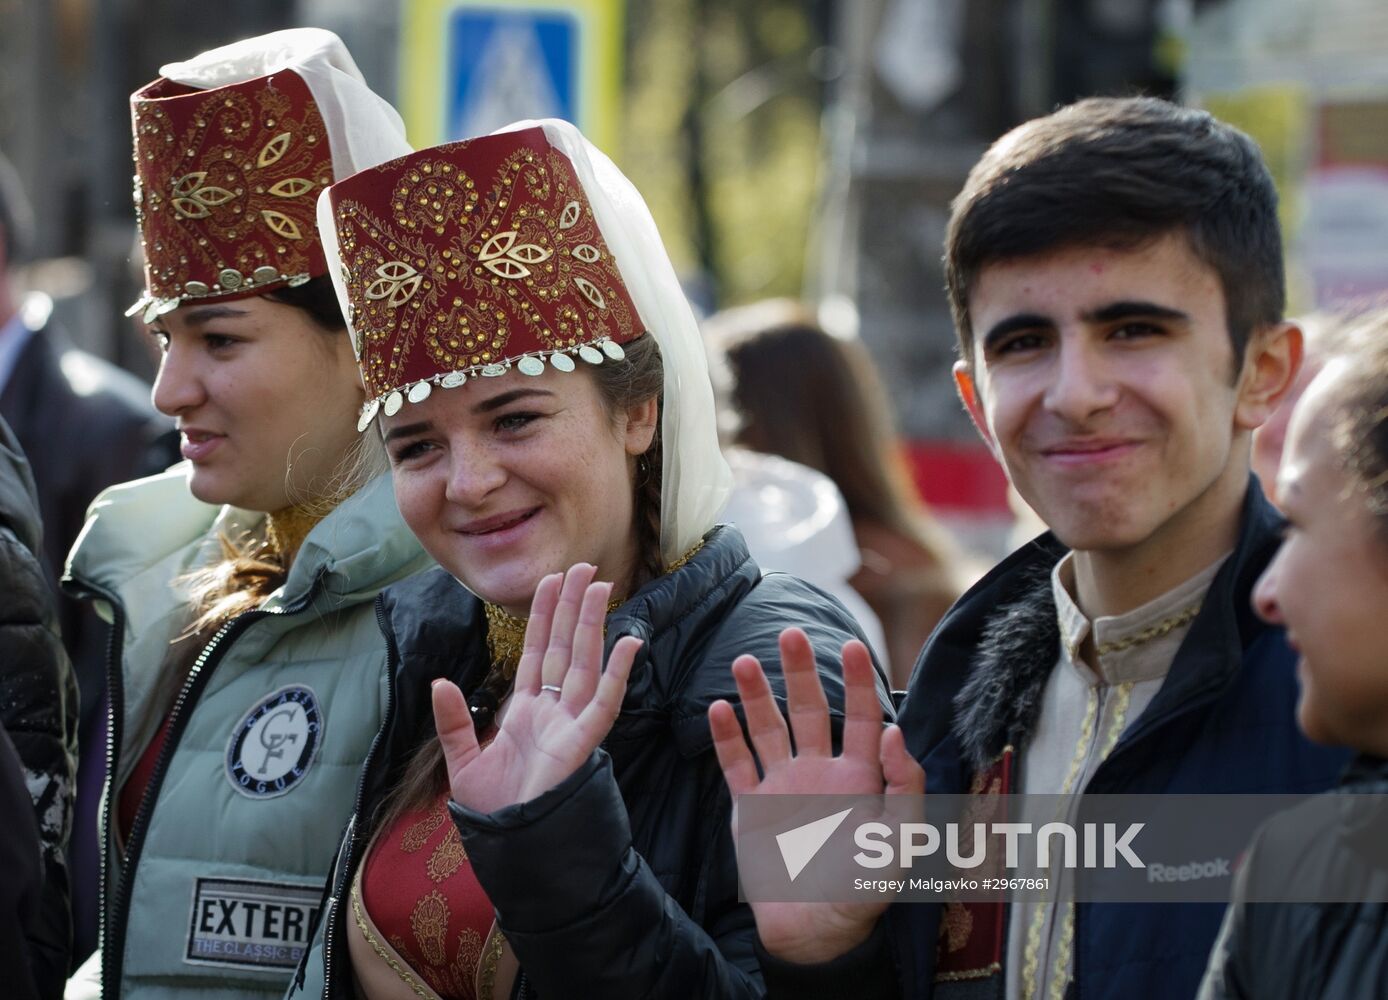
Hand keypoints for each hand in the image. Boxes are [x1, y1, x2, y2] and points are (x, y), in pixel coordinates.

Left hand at [432, 563, 643, 814]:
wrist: (510, 846)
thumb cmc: (494, 812)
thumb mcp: (462, 763)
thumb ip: (453, 722)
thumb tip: (438, 683)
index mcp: (525, 712)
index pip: (536, 653)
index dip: (543, 617)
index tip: (551, 582)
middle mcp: (552, 711)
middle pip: (564, 648)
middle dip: (572, 608)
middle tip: (583, 568)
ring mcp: (570, 723)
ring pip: (584, 662)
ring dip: (592, 624)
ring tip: (600, 586)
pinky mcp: (583, 742)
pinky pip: (605, 702)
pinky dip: (618, 672)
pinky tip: (628, 642)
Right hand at [708, 627, 923, 965]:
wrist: (815, 932)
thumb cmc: (864, 890)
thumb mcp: (899, 841)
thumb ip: (904, 787)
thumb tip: (893, 732)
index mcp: (859, 775)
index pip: (859, 716)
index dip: (855, 681)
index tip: (850, 645)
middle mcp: (820, 771)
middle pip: (808, 709)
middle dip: (799, 672)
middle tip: (789, 634)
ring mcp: (783, 785)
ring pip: (768, 728)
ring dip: (755, 695)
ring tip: (743, 662)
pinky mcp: (752, 807)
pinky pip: (736, 765)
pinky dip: (726, 738)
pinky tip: (718, 708)